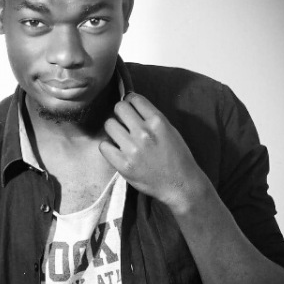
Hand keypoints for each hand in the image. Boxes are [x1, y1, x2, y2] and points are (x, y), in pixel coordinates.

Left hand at [99, 93, 206, 212]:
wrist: (180, 185)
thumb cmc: (178, 157)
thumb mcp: (170, 130)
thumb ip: (152, 118)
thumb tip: (132, 106)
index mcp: (158, 121)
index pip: (134, 98)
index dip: (130, 101)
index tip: (131, 108)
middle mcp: (144, 133)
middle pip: (119, 108)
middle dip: (121, 113)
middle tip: (125, 122)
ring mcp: (132, 149)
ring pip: (109, 124)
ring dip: (114, 128)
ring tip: (121, 137)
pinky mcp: (123, 165)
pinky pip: (103, 146)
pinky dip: (108, 146)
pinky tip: (117, 150)